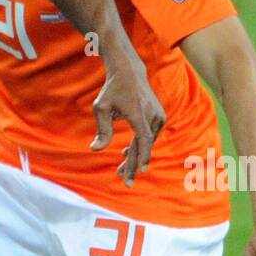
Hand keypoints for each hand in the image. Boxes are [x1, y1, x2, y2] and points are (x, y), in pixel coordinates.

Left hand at [90, 60, 164, 186]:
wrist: (130, 72)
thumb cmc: (112, 90)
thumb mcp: (101, 107)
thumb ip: (102, 130)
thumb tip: (95, 150)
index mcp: (137, 112)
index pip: (143, 137)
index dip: (142, 155)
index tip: (141, 170)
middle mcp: (151, 114)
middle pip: (144, 145)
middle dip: (134, 164)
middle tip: (126, 183)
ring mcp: (158, 115)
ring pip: (147, 142)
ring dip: (135, 157)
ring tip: (120, 171)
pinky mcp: (160, 117)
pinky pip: (150, 136)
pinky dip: (140, 146)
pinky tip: (126, 154)